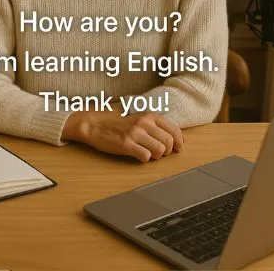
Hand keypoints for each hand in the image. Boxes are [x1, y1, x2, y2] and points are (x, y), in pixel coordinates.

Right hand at [61, 109, 184, 161]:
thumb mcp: (138, 117)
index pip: (173, 129)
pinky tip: (138, 154)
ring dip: (156, 156)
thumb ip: (155, 124)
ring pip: (159, 151)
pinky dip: (144, 158)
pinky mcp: (126, 144)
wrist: (94, 123)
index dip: (179, 141)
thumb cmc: (116, 122)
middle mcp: (144, 122)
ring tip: (148, 153)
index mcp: (149, 115)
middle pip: (168, 142)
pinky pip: (145, 156)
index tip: (178, 148)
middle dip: (167, 151)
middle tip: (159, 153)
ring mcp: (135, 133)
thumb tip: (176, 136)